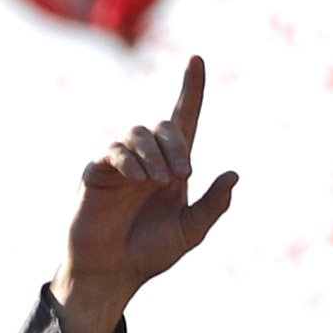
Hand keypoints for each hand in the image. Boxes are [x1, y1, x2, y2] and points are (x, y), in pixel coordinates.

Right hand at [55, 56, 238, 332]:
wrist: (113, 273)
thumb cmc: (151, 253)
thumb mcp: (190, 231)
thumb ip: (213, 205)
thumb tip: (234, 174)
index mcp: (173, 167)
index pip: (184, 119)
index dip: (191, 89)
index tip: (197, 59)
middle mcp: (148, 159)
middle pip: (164, 126)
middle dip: (176, 144)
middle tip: (181, 175)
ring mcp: (121, 163)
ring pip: (138, 134)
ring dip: (153, 153)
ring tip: (158, 182)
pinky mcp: (97, 172)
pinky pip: (113, 151)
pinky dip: (129, 160)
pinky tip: (139, 180)